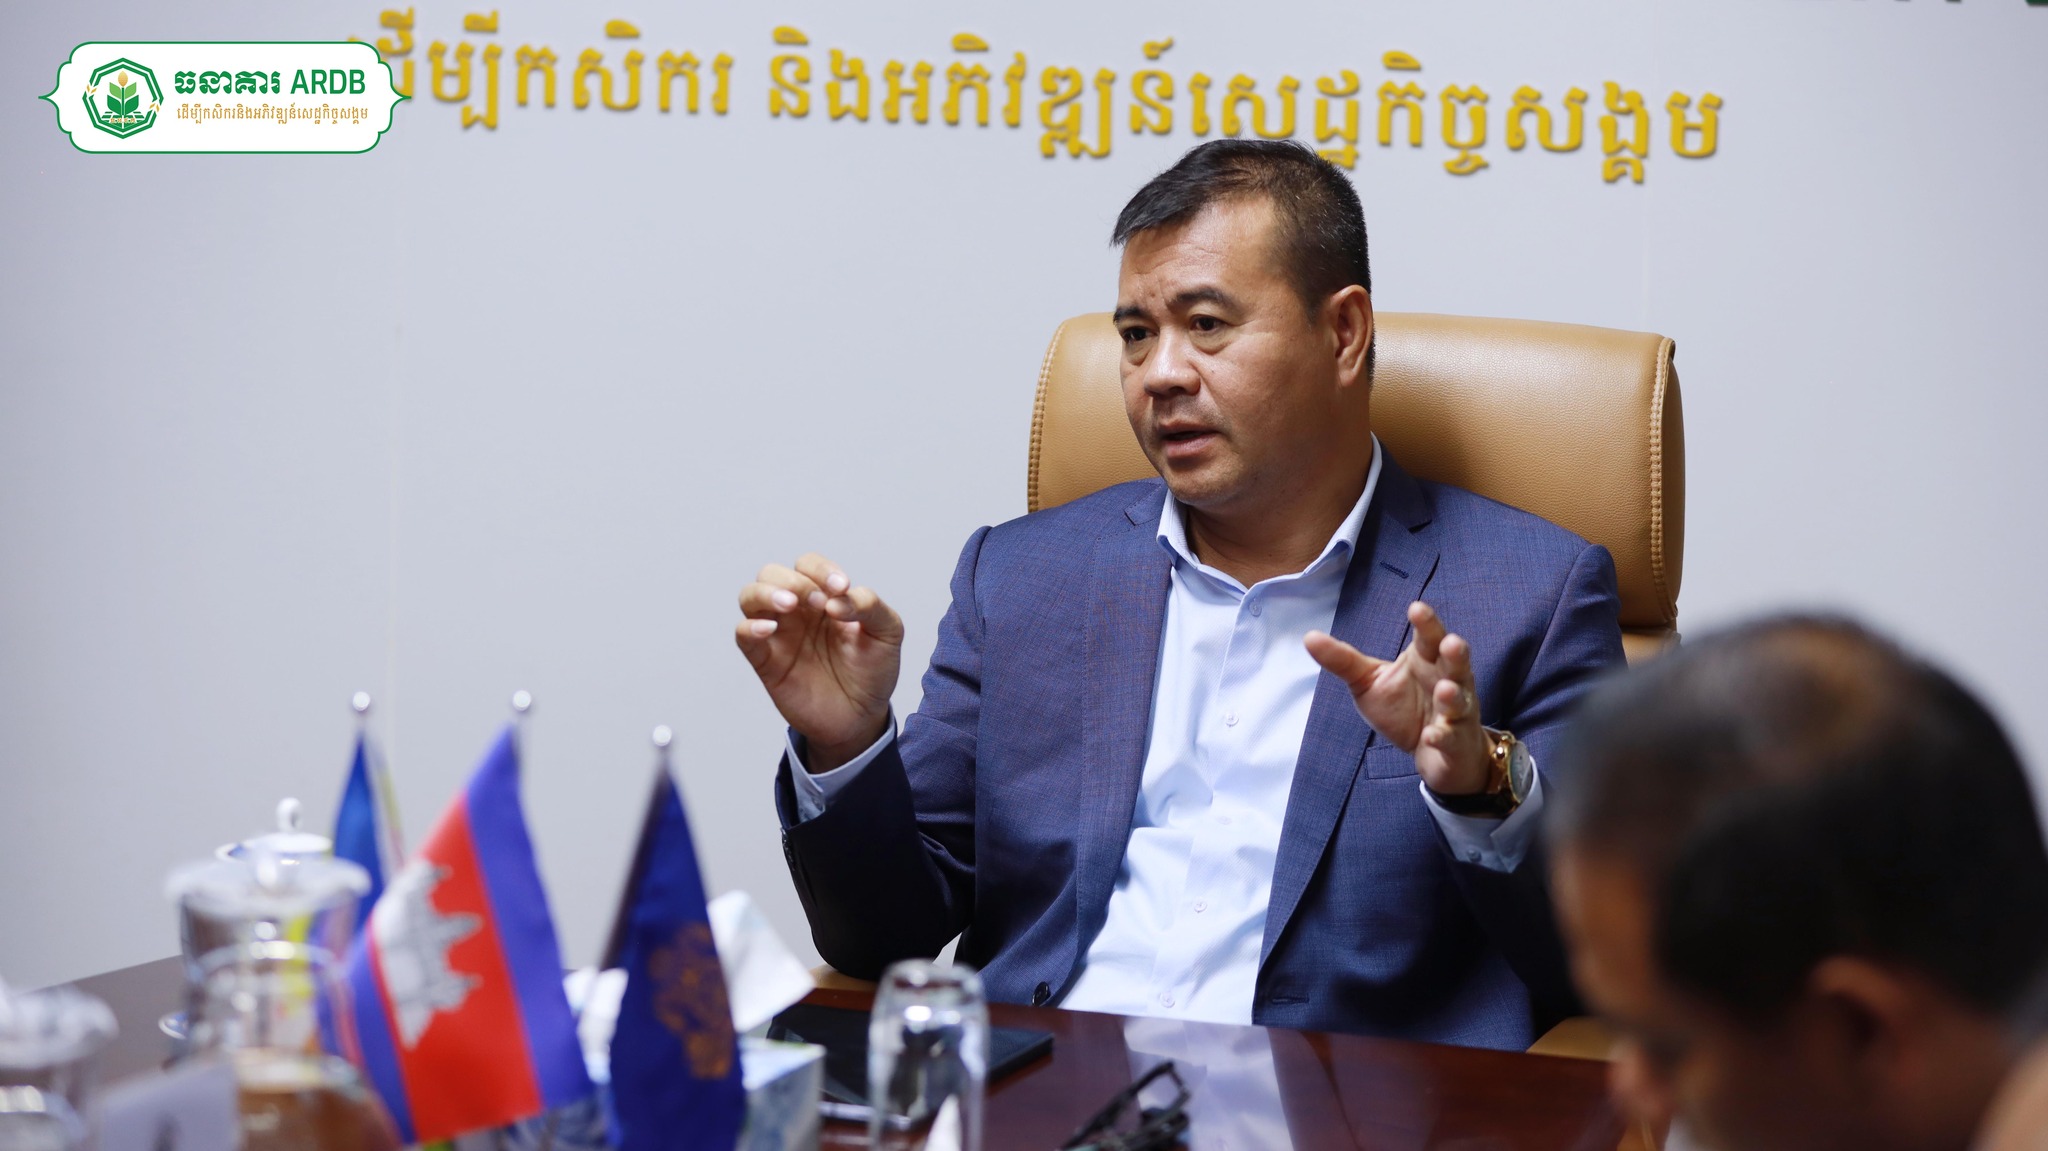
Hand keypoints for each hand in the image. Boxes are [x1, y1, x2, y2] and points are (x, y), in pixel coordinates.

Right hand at [736, 553, 902, 772]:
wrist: (862, 717)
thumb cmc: (872, 671)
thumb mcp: (888, 633)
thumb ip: (870, 606)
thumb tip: (836, 600)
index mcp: (824, 598)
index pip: (808, 565)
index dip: (821, 569)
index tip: (841, 587)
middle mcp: (797, 611)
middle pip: (773, 574)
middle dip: (793, 580)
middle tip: (817, 602)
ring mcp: (779, 634)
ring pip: (750, 596)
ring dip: (766, 593)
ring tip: (789, 604)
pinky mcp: (765, 660)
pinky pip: (743, 634)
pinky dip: (750, 626)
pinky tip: (769, 629)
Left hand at [1305, 601, 1493, 795]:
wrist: (1430, 754)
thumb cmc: (1403, 709)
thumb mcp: (1368, 683)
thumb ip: (1344, 661)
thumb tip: (1308, 636)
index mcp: (1426, 660)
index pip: (1428, 637)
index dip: (1426, 623)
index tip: (1416, 608)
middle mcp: (1448, 681)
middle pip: (1456, 662)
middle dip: (1455, 652)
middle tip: (1449, 642)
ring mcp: (1456, 712)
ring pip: (1460, 700)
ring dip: (1453, 695)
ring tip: (1444, 690)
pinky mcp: (1456, 742)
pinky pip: (1452, 738)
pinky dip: (1443, 736)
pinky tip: (1431, 735)